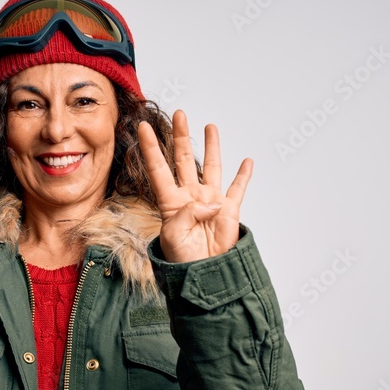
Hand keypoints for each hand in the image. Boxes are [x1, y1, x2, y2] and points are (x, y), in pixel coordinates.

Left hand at [139, 110, 251, 262]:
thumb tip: (211, 202)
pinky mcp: (229, 210)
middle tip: (180, 114)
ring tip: (210, 126)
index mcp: (170, 202)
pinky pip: (238, 189)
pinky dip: (244, 175)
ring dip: (211, 146)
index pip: (158, 168)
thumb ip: (188, 214)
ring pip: (211, 167)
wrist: (203, 274)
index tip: (141, 127)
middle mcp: (189, 196)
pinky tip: (247, 161)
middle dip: (182, 136)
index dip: (150, 148)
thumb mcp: (174, 235)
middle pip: (184, 159)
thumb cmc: (182, 259)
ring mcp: (210, 201)